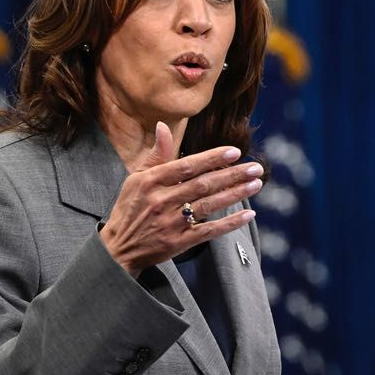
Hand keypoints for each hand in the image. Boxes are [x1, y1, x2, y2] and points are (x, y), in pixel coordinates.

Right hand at [99, 121, 262, 276]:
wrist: (118, 247)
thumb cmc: (129, 208)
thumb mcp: (135, 178)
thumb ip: (156, 155)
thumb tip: (162, 126)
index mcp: (150, 181)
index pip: (186, 166)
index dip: (212, 158)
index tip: (234, 152)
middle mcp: (160, 201)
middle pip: (202, 185)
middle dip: (232, 175)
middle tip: (256, 168)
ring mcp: (170, 223)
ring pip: (208, 205)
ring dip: (235, 194)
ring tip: (255, 184)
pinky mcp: (178, 242)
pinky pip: (208, 231)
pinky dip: (229, 223)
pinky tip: (248, 215)